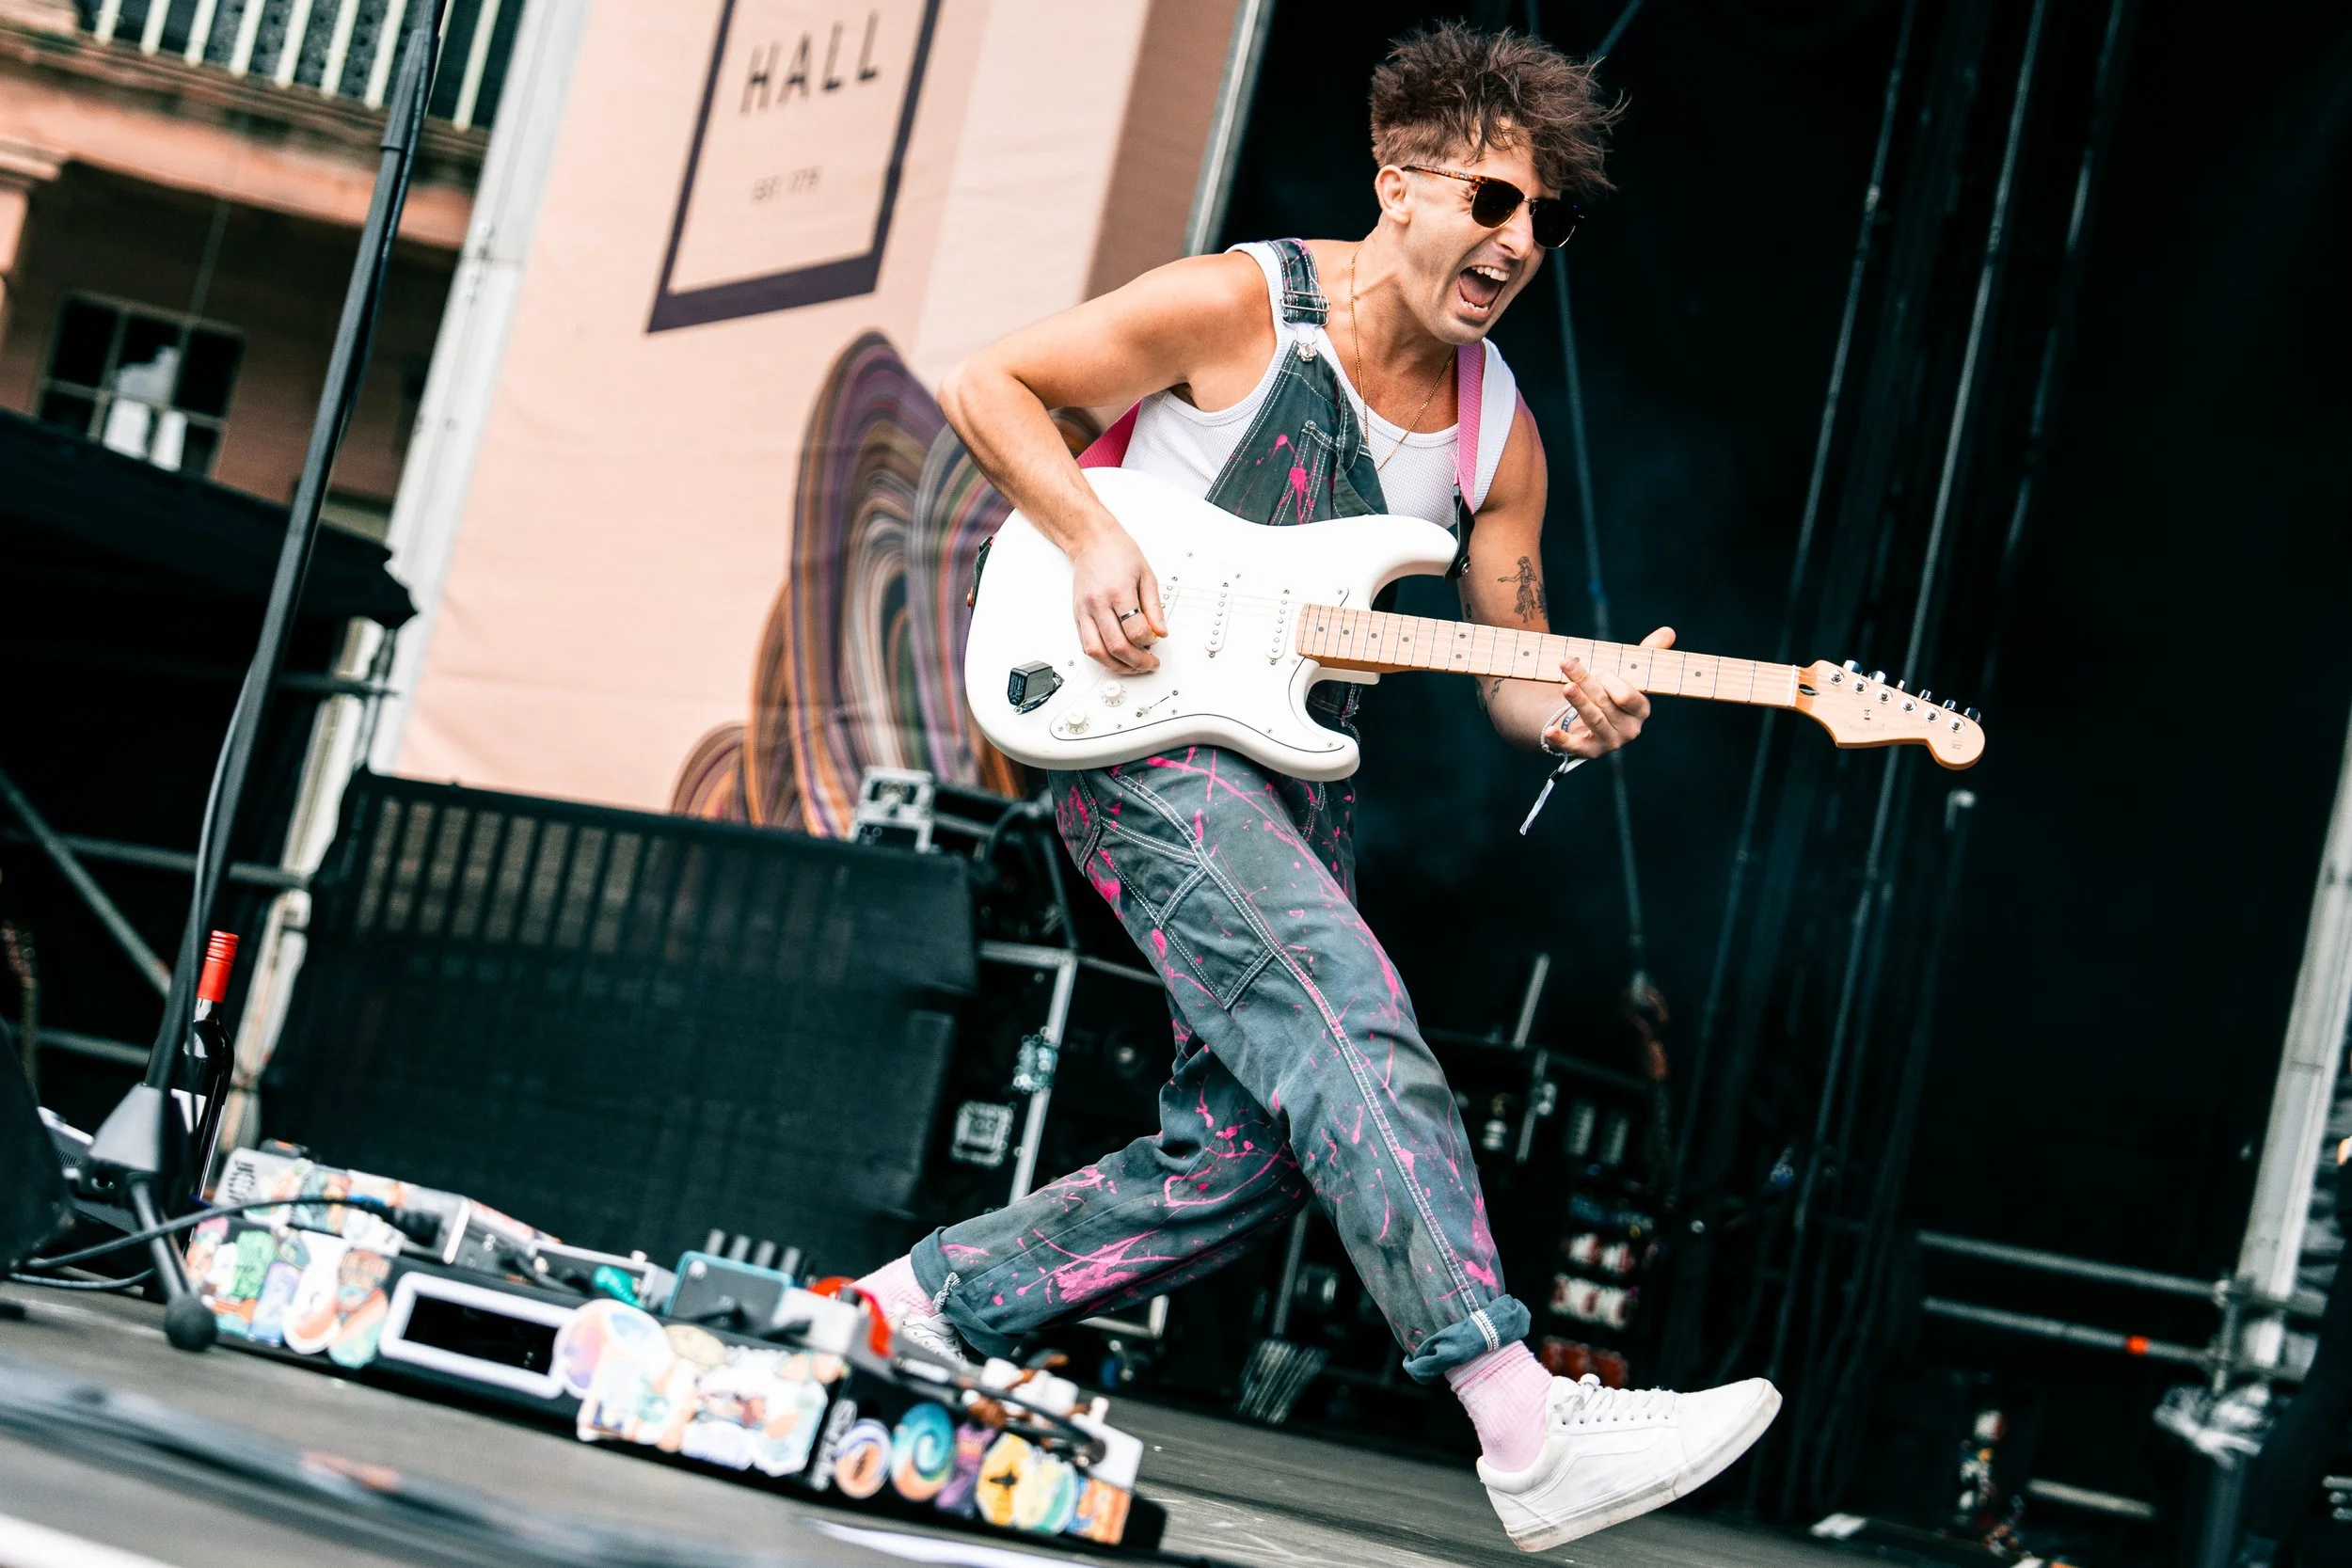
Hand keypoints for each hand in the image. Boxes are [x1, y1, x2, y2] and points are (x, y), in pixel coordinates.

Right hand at [1070, 523, 1166, 672]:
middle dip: (1136, 662)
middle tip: (1149, 663)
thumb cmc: (1119, 554)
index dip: (1149, 642)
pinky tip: (1116, 657)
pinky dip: (1102, 658)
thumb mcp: (1147, 576)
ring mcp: (1084, 611)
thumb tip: (1161, 632)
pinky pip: (1086, 646)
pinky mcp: (1077, 616)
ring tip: (1133, 666)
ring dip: (1117, 666)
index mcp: (1118, 591)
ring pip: (1097, 652)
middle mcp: (1098, 603)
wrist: (1092, 542)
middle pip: (1116, 646)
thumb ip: (1154, 608)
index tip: (1155, 641)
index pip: (1135, 630)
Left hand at [1543, 626, 1674, 757]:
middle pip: (1605, 703)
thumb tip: (1669, 631)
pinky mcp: (1589, 752)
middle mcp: (1629, 729)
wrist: (1592, 720)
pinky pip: (1574, 746)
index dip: (1611, 681)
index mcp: (1641, 709)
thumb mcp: (1628, 671)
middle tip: (1567, 663)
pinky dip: (1561, 739)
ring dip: (1578, 701)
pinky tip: (1549, 731)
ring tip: (1566, 687)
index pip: (1627, 696)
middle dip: (1586, 681)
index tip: (1599, 669)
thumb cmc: (1612, 691)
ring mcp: (1610, 741)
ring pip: (1592, 718)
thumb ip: (1648, 652)